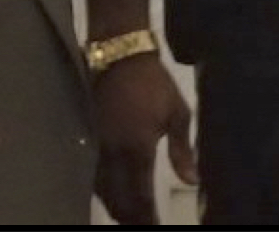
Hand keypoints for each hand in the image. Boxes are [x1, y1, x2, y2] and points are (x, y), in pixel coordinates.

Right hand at [91, 54, 197, 225]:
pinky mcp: (86, 133)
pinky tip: (108, 192)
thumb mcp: (178, 114)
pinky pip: (90, 170)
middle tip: (142, 223)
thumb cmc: (153, 82)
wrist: (118, 53)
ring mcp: (95, 143)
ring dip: (113, 205)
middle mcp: (112, 151)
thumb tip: (192, 182)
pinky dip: (100, 188)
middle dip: (129, 216)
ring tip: (126, 215)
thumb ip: (183, 151)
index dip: (147, 216)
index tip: (156, 226)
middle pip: (117, 198)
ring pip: (99, 187)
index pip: (140, 195)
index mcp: (137, 148)